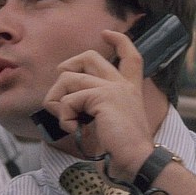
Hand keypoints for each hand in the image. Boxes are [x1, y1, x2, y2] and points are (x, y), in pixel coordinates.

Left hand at [42, 30, 154, 180]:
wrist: (137, 160)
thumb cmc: (122, 151)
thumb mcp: (108, 123)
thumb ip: (93, 108)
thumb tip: (67, 105)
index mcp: (130, 90)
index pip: (131, 56)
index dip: (118, 40)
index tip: (106, 33)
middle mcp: (123, 85)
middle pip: (89, 57)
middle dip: (67, 68)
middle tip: (62, 90)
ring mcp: (113, 88)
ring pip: (68, 78)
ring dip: (58, 101)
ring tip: (66, 120)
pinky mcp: (102, 97)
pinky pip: (69, 99)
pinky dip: (64, 116)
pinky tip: (75, 129)